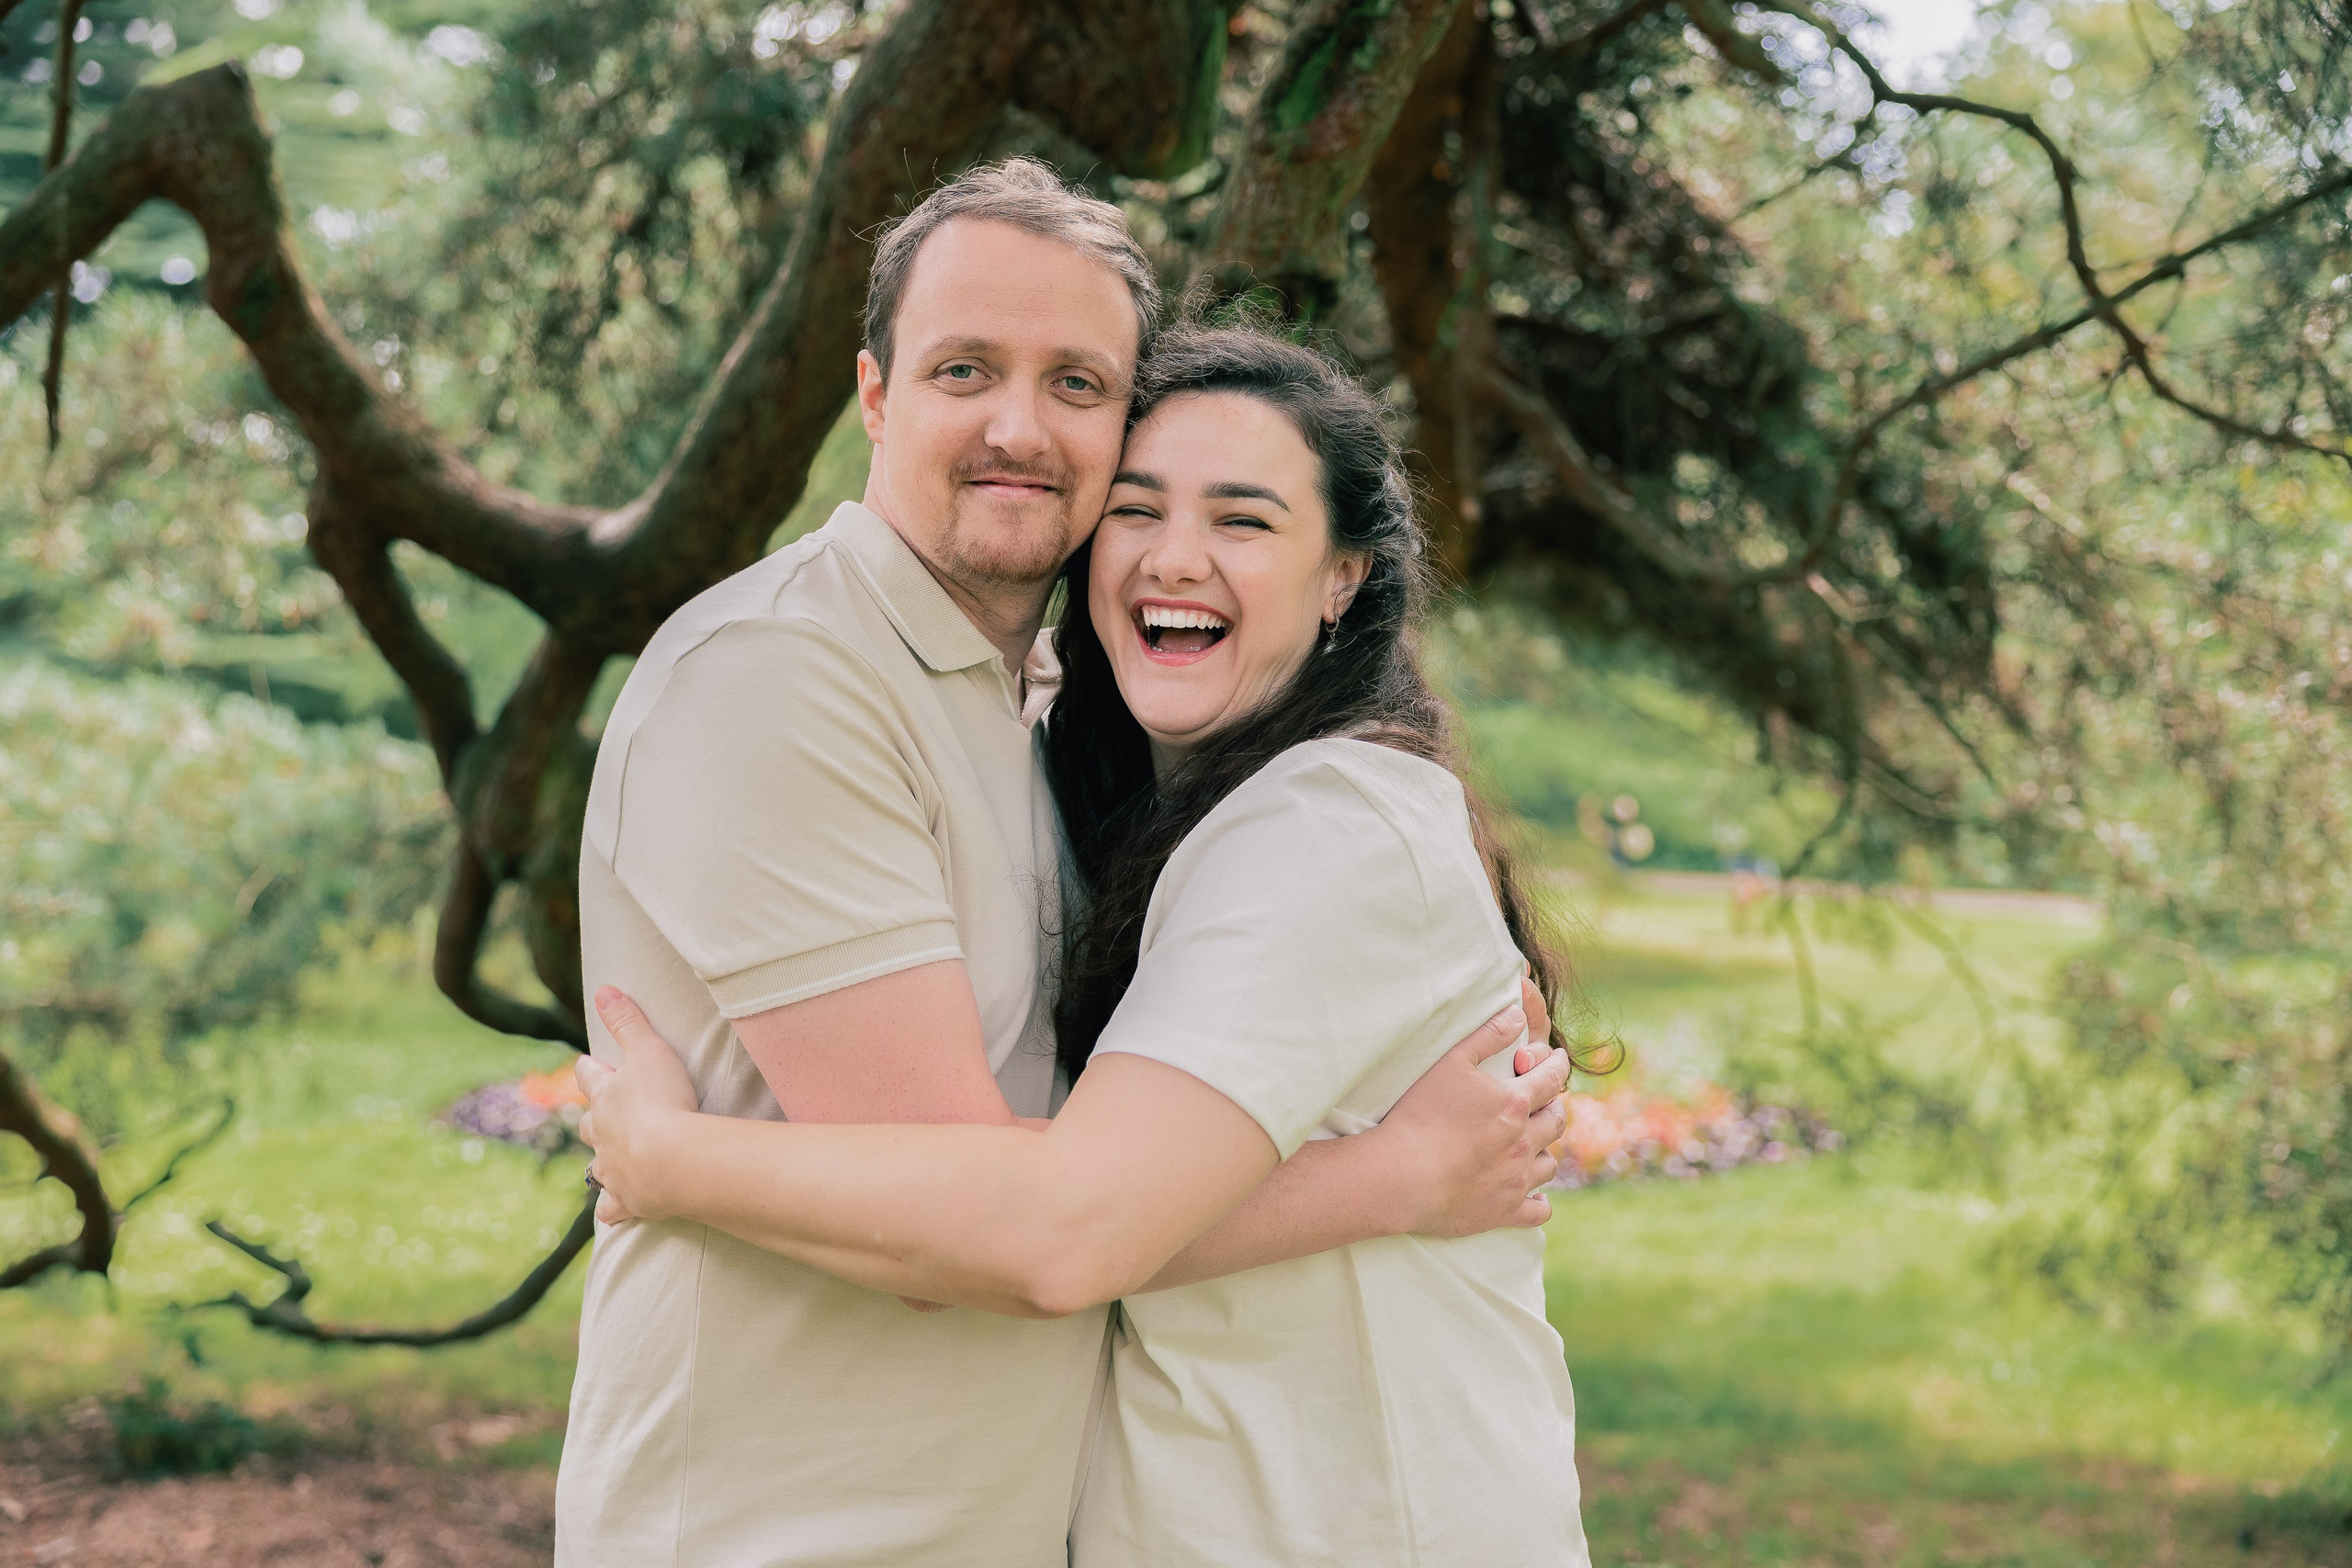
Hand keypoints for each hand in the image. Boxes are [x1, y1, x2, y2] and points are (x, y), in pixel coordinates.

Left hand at [577, 986, 702, 1225]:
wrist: (671, 1159)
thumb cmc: (662, 1100)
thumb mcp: (649, 1051)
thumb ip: (628, 1020)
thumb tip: (603, 988)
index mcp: (606, 1097)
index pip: (591, 1077)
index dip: (590, 1069)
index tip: (589, 1064)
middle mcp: (602, 1135)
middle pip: (590, 1124)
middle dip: (594, 1118)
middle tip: (600, 1115)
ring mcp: (612, 1170)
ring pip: (597, 1168)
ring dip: (600, 1163)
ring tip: (605, 1163)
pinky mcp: (628, 1200)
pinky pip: (612, 1208)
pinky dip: (611, 1209)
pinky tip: (611, 1211)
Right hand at [1375, 995, 1570, 1237]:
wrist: (1401, 1177)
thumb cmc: (1420, 1115)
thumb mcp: (1450, 1062)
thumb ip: (1487, 1036)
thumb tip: (1517, 1015)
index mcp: (1514, 1102)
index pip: (1552, 1078)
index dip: (1557, 1065)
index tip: (1558, 1060)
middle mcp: (1524, 1141)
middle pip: (1557, 1121)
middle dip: (1554, 1107)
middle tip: (1546, 1103)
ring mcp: (1517, 1179)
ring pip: (1550, 1163)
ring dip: (1546, 1150)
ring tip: (1535, 1145)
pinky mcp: (1505, 1211)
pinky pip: (1539, 1208)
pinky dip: (1540, 1200)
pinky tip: (1533, 1194)